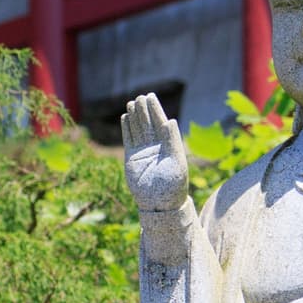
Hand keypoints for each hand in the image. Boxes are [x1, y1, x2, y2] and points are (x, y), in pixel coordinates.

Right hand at [122, 93, 188, 213]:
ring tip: (132, 102)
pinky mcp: (131, 159)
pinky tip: (125, 117)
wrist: (159, 205)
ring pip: (138, 130)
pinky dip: (127, 129)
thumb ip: (172, 141)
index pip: (160, 123)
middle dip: (145, 110)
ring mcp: (143, 152)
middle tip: (141, 96)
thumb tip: (170, 120)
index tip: (151, 97)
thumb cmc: (173, 186)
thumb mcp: (176, 162)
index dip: (156, 110)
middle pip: (148, 124)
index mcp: (168, 146)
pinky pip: (128, 140)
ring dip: (135, 116)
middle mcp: (155, 147)